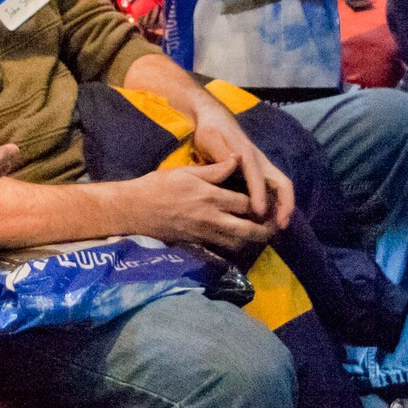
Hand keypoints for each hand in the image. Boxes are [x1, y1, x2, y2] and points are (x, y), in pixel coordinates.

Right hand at [115, 161, 272, 256]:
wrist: (134, 209)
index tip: (266, 198)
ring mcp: (203, 232)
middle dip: (265, 230)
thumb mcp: (186, 171)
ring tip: (259, 232)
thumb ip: (214, 170)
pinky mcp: (197, 242)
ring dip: (251, 240)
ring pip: (237, 243)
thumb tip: (237, 160)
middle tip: (273, 226)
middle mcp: (210, 217)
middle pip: (247, 229)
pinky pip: (222, 247)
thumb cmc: (158, 185)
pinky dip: (234, 244)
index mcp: (210, 196)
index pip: (245, 202)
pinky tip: (237, 237)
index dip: (259, 200)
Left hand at [191, 100, 294, 231]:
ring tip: (277, 229)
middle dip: (285, 204)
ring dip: (281, 208)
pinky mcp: (257, 175)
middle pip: (281, 183)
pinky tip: (266, 223)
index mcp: (247, 154)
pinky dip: (273, 207)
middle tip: (281, 226)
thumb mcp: (210, 137)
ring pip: (279, 189)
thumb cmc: (210, 130)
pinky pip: (271, 192)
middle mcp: (260, 163)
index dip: (260, 194)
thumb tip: (236, 161)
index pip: (258, 176)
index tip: (259, 212)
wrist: (213, 119)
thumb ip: (221, 151)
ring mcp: (261, 169)